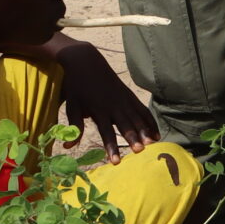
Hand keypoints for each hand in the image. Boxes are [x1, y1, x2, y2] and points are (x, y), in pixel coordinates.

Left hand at [49, 38, 158, 159]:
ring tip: (152, 144)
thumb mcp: (71, 107)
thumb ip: (74, 127)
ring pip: (137, 118)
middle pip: (125, 125)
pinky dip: (150, 121)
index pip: (106, 132)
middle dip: (133, 138)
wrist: (86, 62)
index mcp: (98, 110)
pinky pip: (143, 110)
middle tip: (140, 151)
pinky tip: (156, 134)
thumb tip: (68, 147)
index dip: (111, 147)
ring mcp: (124, 100)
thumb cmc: (77, 87)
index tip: (116, 161)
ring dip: (145, 131)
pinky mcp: (129, 96)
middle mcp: (114, 106)